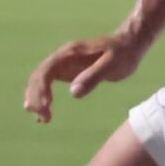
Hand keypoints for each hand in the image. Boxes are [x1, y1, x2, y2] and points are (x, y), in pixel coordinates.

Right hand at [24, 29, 147, 123]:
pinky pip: (47, 85)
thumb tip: (73, 93)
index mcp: (70, 53)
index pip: (47, 70)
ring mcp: (63, 64)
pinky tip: (42, 116)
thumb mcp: (113, 64)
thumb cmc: (123, 53)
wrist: (128, 45)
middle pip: (38, 76)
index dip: (42, 88)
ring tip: (42, 120)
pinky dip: (42, 99)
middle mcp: (62, 57)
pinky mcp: (67, 72)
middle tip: (44, 119)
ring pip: (39, 81)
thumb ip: (94, 76)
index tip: (47, 106)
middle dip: (36, 98)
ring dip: (36, 100)